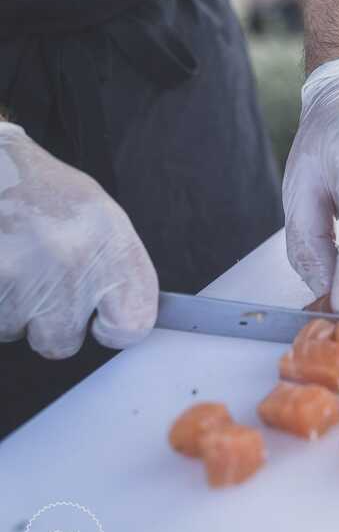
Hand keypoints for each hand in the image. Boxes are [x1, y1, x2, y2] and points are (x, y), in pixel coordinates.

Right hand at [0, 123, 157, 357]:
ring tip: (15, 265)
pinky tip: (1, 264)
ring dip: (11, 308)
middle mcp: (71, 261)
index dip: (116, 330)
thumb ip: (115, 268)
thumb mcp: (100, 216)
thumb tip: (126, 317)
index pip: (132, 322)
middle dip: (47, 325)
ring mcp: (21, 273)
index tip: (104, 325)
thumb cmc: (45, 189)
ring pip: (14, 330)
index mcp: (111, 244)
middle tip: (42, 289)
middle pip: (61, 343)